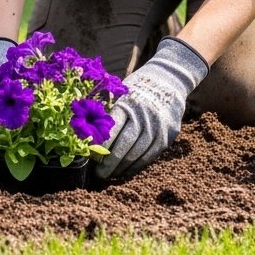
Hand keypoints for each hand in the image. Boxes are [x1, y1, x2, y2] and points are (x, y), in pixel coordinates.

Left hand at [95, 36, 208, 179]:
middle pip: (124, 146)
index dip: (100, 148)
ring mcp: (157, 127)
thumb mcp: (121, 93)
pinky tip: (126, 170)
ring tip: (111, 175)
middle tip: (98, 174)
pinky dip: (137, 166)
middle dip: (110, 163)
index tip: (90, 159)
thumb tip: (85, 136)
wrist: (168, 80)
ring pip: (137, 154)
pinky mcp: (168, 135)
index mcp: (127, 105)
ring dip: (122, 168)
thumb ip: (107, 113)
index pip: (111, 131)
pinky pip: (150, 156)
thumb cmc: (136, 89)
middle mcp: (143, 116)